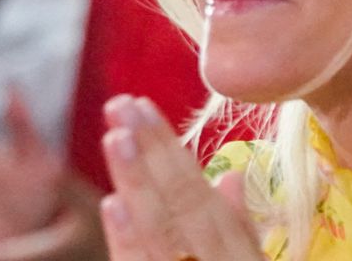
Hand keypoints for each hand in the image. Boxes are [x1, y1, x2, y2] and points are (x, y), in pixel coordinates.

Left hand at [100, 95, 260, 259]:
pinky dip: (126, 240)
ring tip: (116, 137)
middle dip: (152, 153)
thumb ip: (240, 229)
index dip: (171, 151)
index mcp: (237, 255)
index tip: (143, 105)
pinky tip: (111, 203)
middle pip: (183, 206)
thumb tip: (233, 176)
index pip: (201, 197)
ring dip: (139, 182)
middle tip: (121, 105)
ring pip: (161, 230)